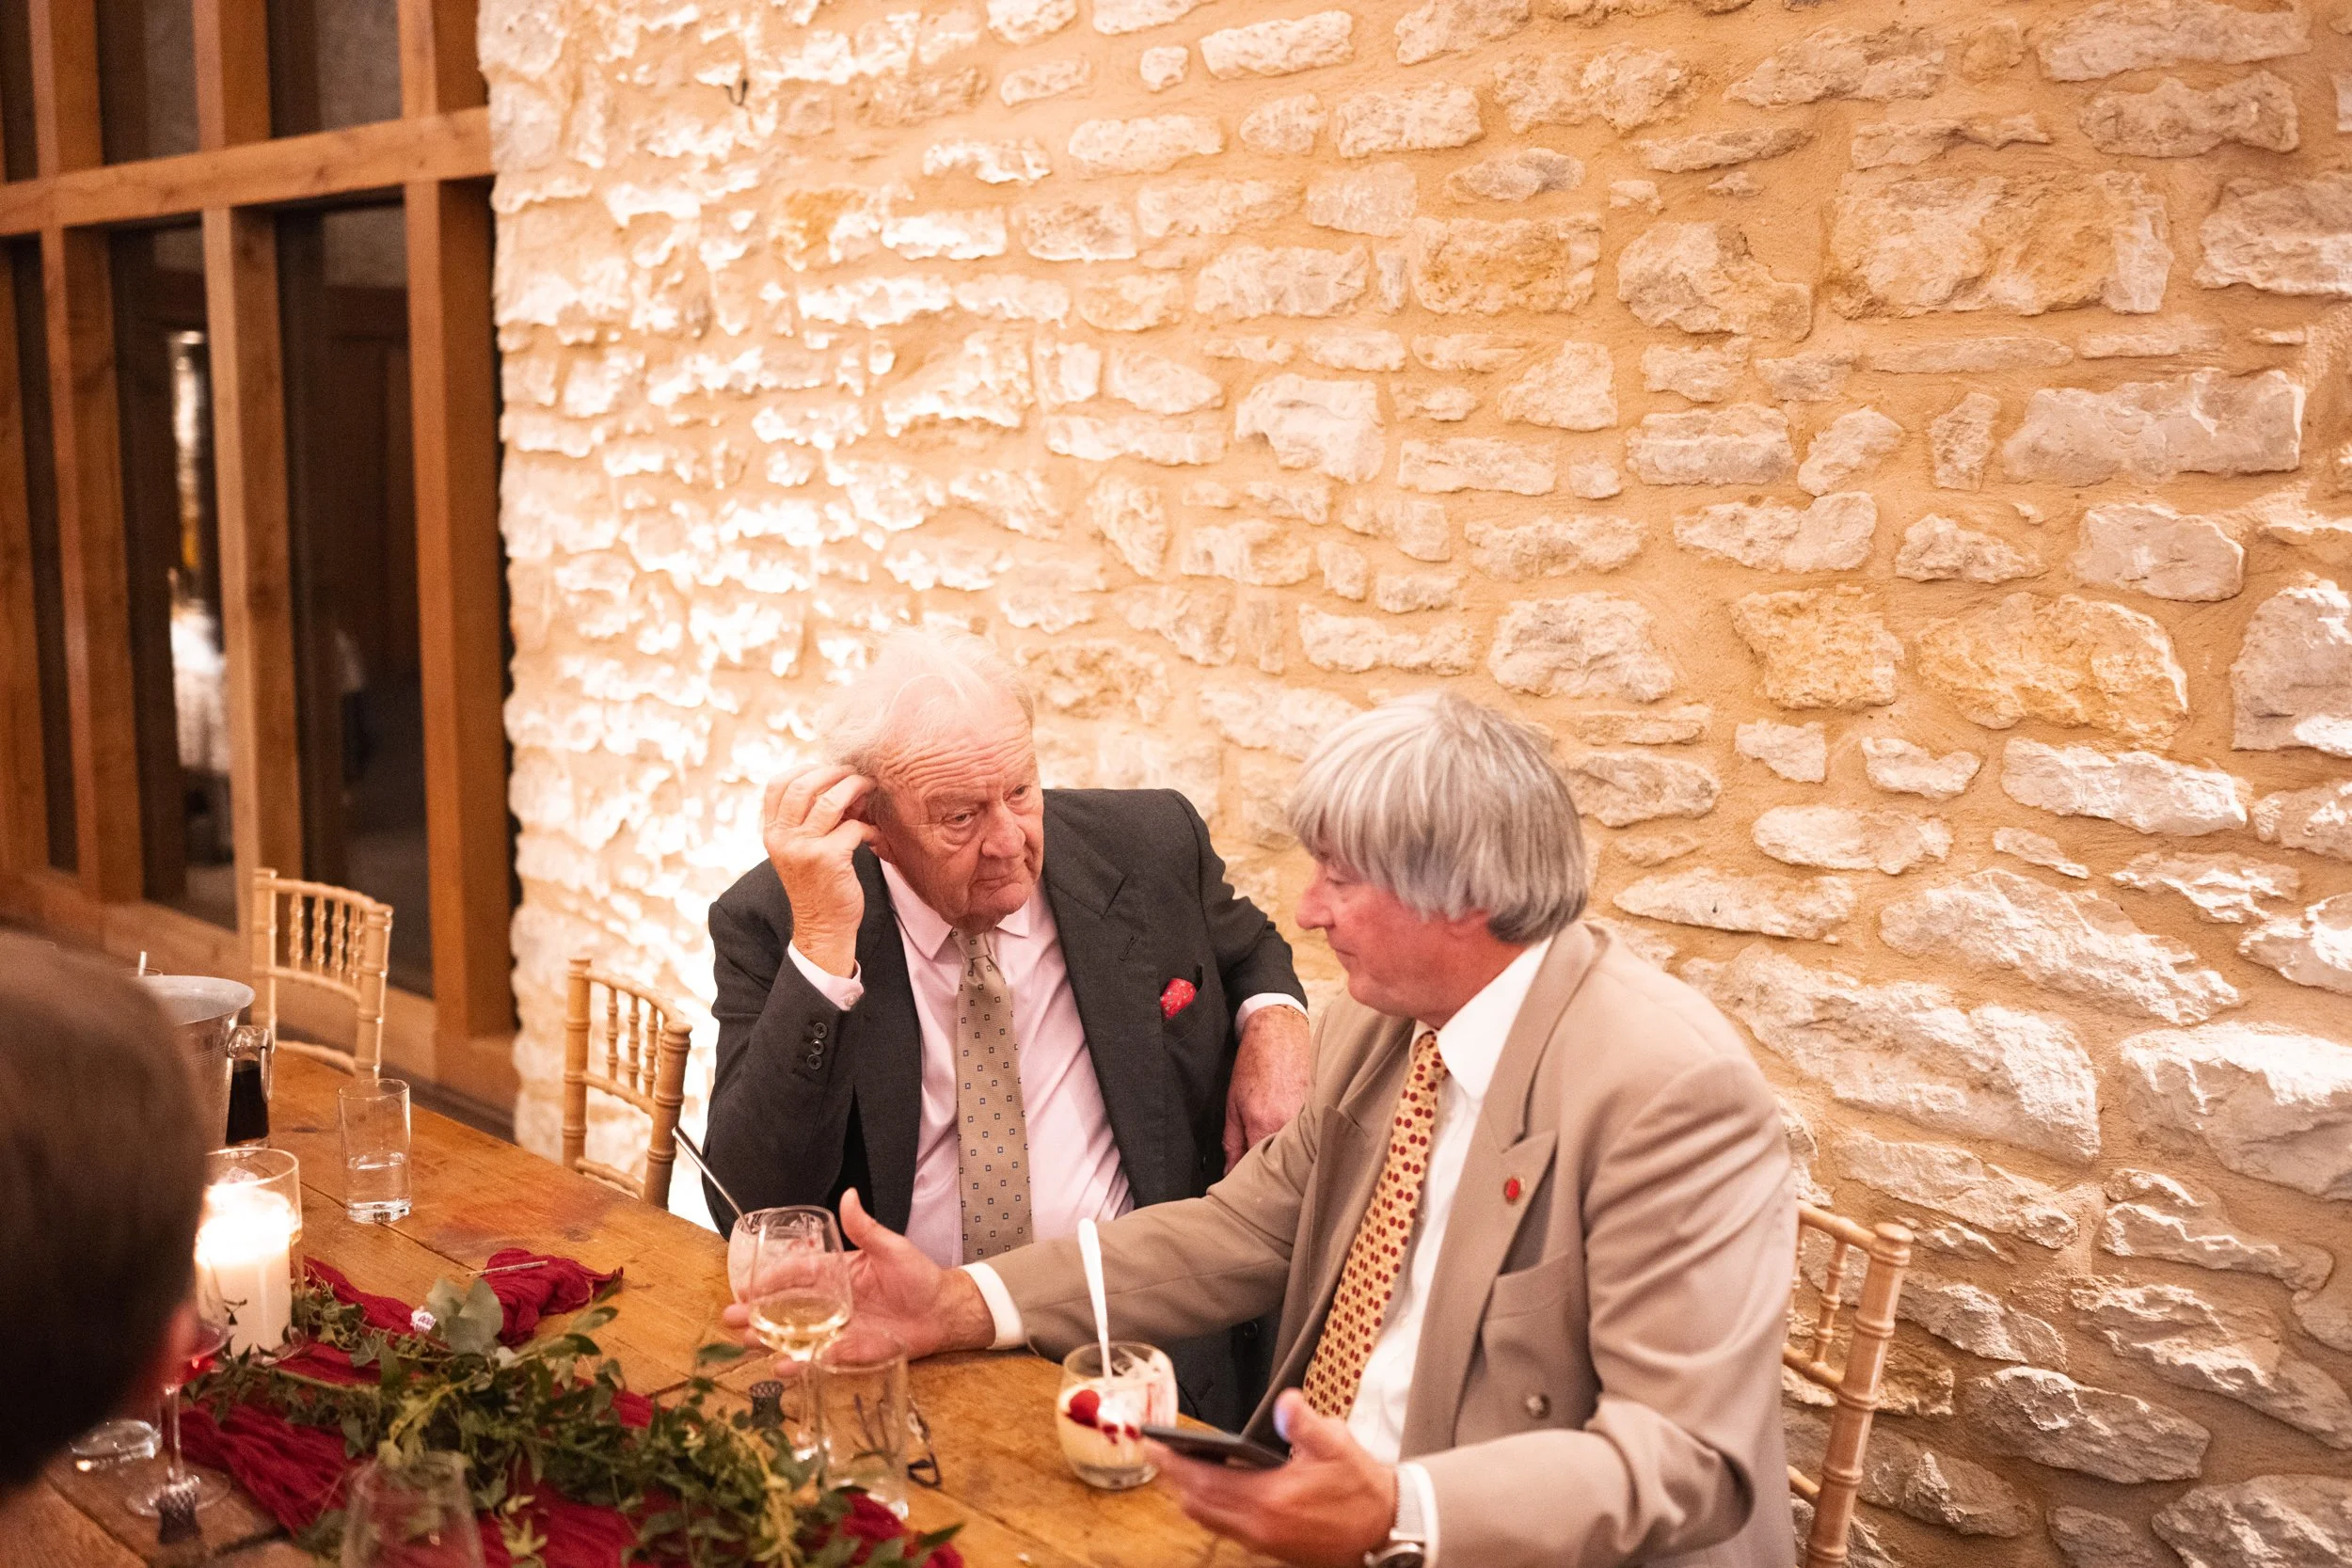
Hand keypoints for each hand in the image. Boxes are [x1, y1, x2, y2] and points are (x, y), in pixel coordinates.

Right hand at [723, 1191, 997, 1358]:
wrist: (943, 1310)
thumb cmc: (918, 1275)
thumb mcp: (891, 1247)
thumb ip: (865, 1228)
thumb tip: (849, 1195)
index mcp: (834, 1273)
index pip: (794, 1275)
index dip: (768, 1280)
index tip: (745, 1286)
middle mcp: (829, 1303)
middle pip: (785, 1310)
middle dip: (756, 1315)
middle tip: (732, 1319)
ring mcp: (837, 1330)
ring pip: (796, 1337)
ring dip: (771, 1341)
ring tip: (750, 1344)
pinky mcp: (851, 1352)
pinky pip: (822, 1359)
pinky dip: (803, 1364)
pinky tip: (785, 1368)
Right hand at [761, 764, 878, 976]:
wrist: (823, 928)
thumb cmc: (817, 885)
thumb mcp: (800, 850)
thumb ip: (807, 820)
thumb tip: (839, 783)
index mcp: (772, 833)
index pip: (776, 786)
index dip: (803, 769)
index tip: (826, 768)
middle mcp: (783, 838)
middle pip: (804, 785)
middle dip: (834, 773)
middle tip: (855, 774)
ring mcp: (804, 848)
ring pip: (831, 800)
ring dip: (855, 788)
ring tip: (869, 788)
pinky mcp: (828, 858)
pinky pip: (854, 826)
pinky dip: (868, 826)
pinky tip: (873, 835)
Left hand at [1147, 1390, 1397, 1567]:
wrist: (1383, 1529)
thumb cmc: (1360, 1488)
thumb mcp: (1336, 1445)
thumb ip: (1305, 1423)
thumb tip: (1285, 1402)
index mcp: (1269, 1498)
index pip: (1204, 1481)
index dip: (1174, 1463)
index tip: (1154, 1445)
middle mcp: (1259, 1525)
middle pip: (1197, 1503)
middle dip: (1175, 1477)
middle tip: (1160, 1452)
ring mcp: (1263, 1540)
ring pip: (1208, 1518)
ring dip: (1191, 1494)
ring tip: (1182, 1467)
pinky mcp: (1270, 1548)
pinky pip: (1226, 1527)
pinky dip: (1212, 1507)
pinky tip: (1216, 1487)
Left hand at [1225, 1004, 1312, 1169]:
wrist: (1278, 1034)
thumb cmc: (1253, 1065)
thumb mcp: (1233, 1105)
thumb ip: (1232, 1142)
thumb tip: (1229, 1172)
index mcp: (1264, 1125)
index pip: (1256, 1170)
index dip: (1247, 1179)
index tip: (1242, 1184)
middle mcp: (1289, 1126)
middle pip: (1279, 1165)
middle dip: (1268, 1172)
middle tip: (1258, 1172)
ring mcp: (1307, 1119)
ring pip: (1295, 1153)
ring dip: (1285, 1158)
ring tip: (1276, 1151)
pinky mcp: (1318, 1113)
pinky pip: (1307, 1138)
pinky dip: (1298, 1143)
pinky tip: (1291, 1136)